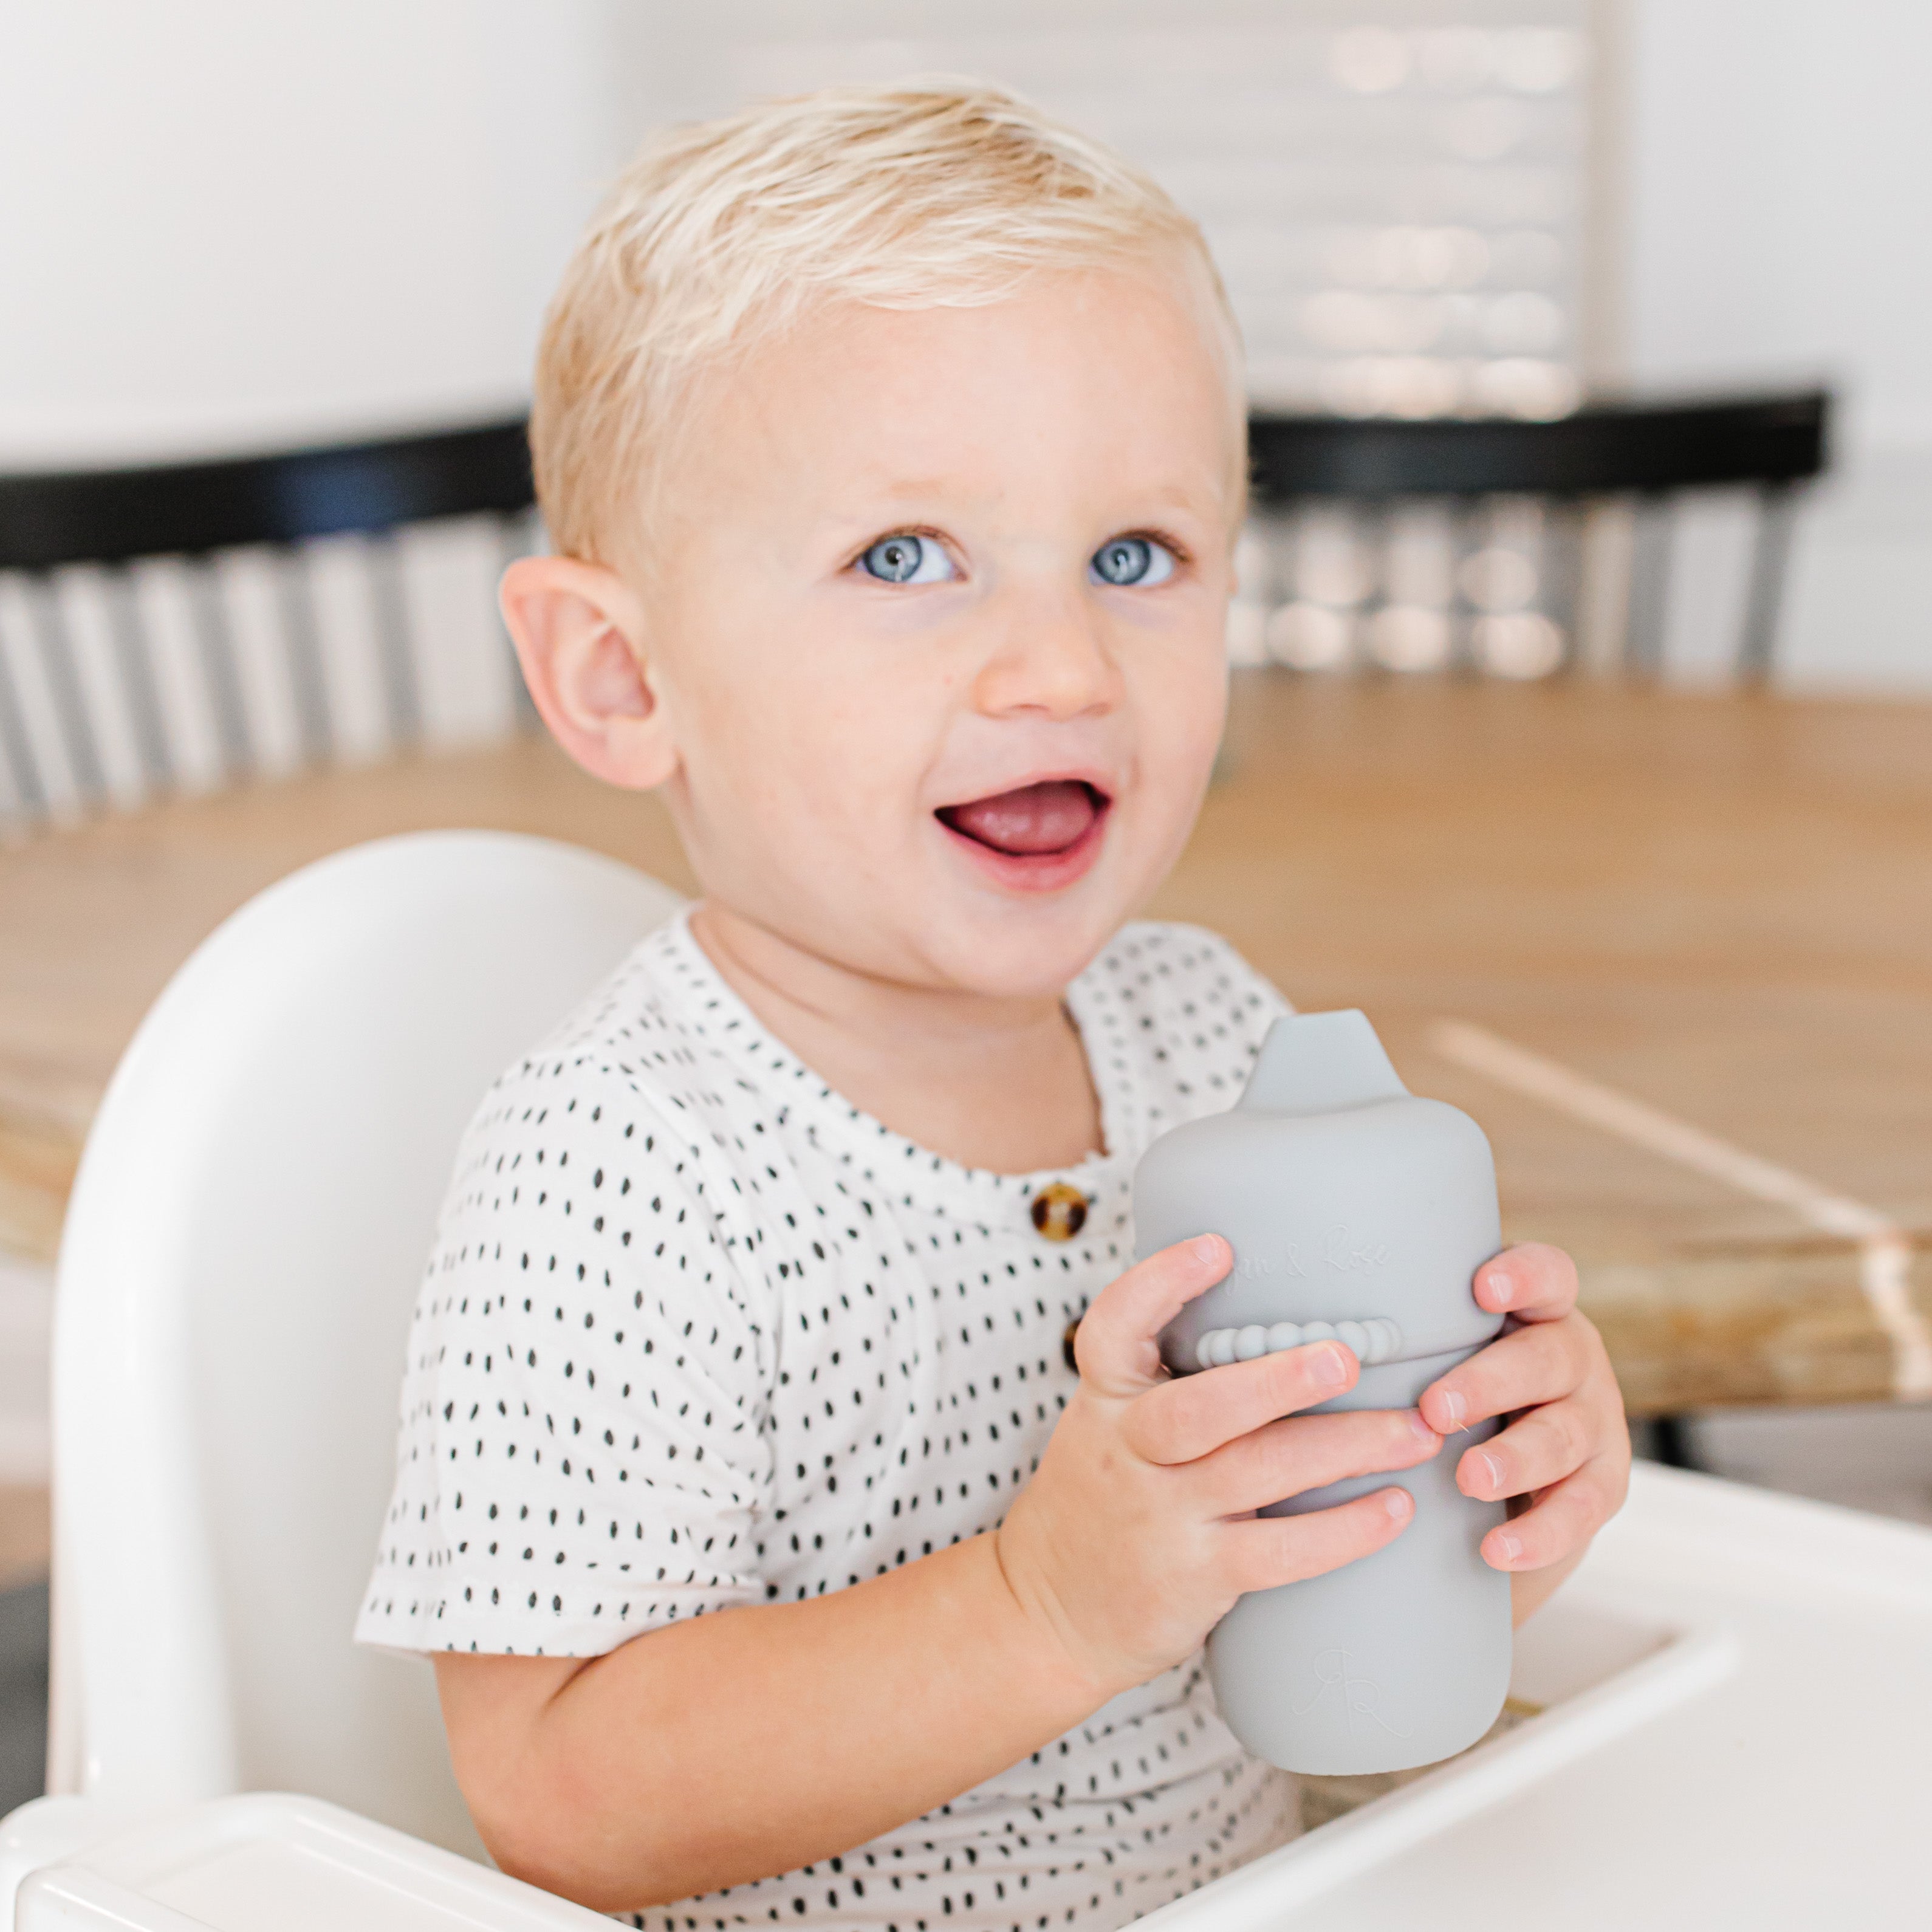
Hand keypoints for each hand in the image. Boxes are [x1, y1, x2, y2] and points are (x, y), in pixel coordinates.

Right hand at [995, 1234, 1442, 1697]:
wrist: (1048, 1612)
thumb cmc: (1101, 1500)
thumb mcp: (1109, 1426)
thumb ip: (1166, 1380)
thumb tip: (1274, 1316)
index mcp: (1107, 1399)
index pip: (1114, 1328)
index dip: (1161, 1284)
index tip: (1218, 1248)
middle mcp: (1130, 1451)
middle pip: (1201, 1409)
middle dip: (1276, 1381)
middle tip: (1346, 1358)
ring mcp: (1163, 1516)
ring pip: (1258, 1472)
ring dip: (1345, 1447)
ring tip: (1414, 1430)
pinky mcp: (1198, 1575)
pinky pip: (1280, 1551)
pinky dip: (1344, 1531)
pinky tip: (1395, 1508)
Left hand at [1418, 1242, 1629, 1596]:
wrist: (1502, 1480)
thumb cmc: (1447, 1394)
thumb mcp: (1432, 1356)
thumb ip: (1399, 1338)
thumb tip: (1304, 1333)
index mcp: (1534, 1312)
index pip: (1547, 1275)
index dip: (1523, 1276)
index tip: (1482, 1288)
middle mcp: (1571, 1358)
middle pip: (1547, 1358)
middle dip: (1491, 1383)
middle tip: (1436, 1410)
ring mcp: (1594, 1420)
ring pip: (1564, 1434)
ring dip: (1516, 1458)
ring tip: (1470, 1479)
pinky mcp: (1603, 1484)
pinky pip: (1582, 1509)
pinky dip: (1542, 1534)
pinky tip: (1499, 1549)